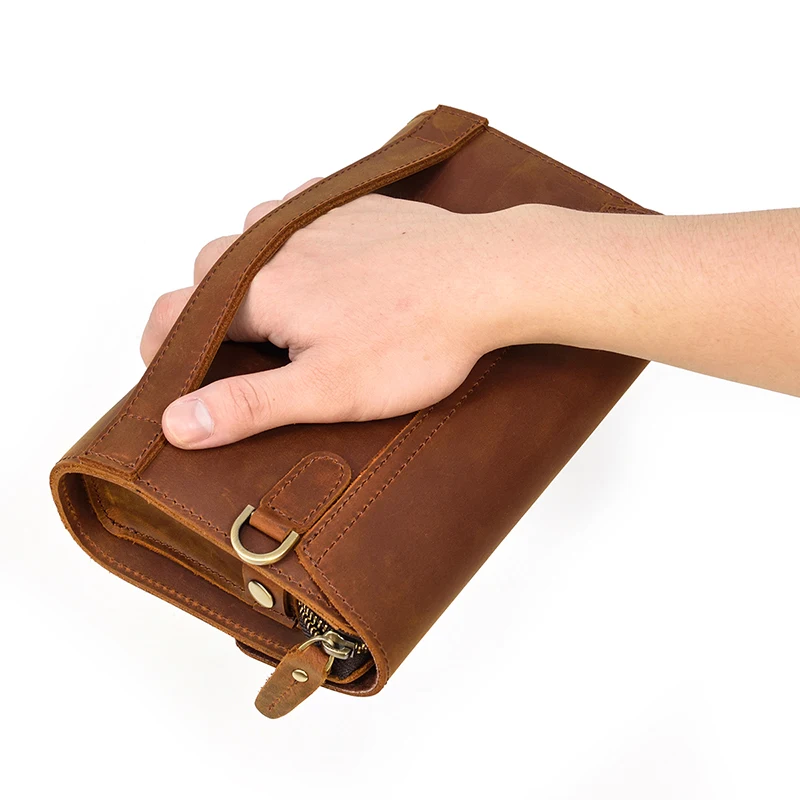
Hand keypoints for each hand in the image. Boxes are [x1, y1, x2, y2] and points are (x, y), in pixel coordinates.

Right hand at [141, 179, 533, 447]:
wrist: (486, 276)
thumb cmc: (415, 338)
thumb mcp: (326, 389)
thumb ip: (247, 404)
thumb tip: (177, 422)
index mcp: (261, 287)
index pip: (175, 311)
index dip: (162, 346)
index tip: (168, 374)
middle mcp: (278, 241)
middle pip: (211, 270)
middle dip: (208, 309)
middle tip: (234, 351)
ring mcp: (318, 216)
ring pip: (254, 235)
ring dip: (250, 268)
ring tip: (280, 309)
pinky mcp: (355, 206)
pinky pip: (301, 210)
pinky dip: (293, 235)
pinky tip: (321, 262)